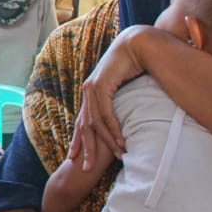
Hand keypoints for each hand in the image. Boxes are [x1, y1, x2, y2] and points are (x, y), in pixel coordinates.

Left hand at [72, 25, 152, 170]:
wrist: (137, 44)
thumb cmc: (134, 65)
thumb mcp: (124, 88)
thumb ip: (120, 102)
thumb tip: (124, 115)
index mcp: (91, 93)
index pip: (82, 122)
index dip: (78, 140)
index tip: (74, 157)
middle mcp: (88, 92)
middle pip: (83, 127)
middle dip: (84, 148)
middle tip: (84, 167)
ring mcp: (92, 89)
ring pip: (94, 123)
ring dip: (105, 142)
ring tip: (116, 156)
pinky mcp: (101, 86)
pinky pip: (106, 113)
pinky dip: (112, 129)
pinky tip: (119, 141)